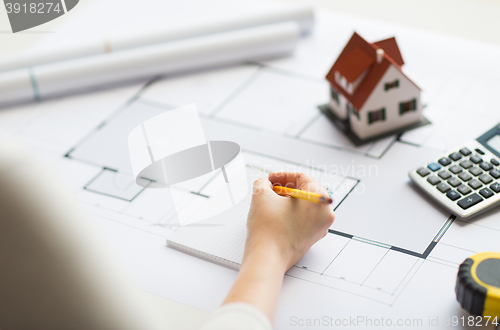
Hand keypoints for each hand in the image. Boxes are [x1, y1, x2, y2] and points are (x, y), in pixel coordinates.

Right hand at [223, 172, 334, 320]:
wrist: (267, 259)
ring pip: (305, 206)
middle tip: (270, 188)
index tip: (270, 179)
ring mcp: (319, 228)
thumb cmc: (268, 229)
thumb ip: (263, 183)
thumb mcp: (261, 196)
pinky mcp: (311, 238)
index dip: (283, 176)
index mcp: (319, 200)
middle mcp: (325, 214)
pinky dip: (291, 213)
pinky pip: (304, 219)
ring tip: (270, 201)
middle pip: (307, 192)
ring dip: (288, 201)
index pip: (303, 178)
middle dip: (286, 188)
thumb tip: (264, 184)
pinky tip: (275, 215)